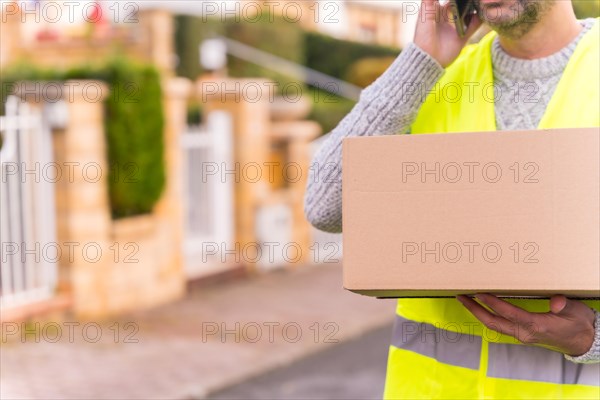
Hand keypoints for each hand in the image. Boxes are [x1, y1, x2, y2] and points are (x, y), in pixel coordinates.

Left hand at [414, 0, 482, 67]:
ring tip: (479, 2)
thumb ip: (429, 2)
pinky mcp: (462, 37)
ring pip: (468, 14)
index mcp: (436, 13)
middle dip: (465, 1)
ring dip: (474, 8)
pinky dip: (478, 20)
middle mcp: (446, 19)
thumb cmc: (423, 37)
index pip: (448, 0)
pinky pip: (473, 26)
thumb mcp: (424, 16)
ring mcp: (455, 28)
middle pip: (459, 5)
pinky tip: (482, 14)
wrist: (429, 59)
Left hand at [457, 293, 595, 356]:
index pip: (509, 313)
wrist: (584, 341)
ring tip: (466, 300)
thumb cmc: (578, 324)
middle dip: (475, 310)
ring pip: (495, 325)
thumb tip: (556, 301)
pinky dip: (489, 315)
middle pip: (493, 322)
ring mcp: (522, 335)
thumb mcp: (575, 311)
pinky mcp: (522, 334)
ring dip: (479, 313)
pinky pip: (501, 325)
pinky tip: (482, 307)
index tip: (479, 293)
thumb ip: (564, 305)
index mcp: (536, 326)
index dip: (493, 303)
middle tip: (461, 297)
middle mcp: (525, 332)